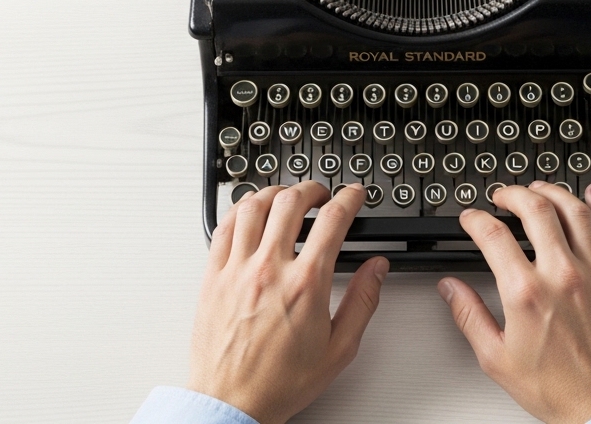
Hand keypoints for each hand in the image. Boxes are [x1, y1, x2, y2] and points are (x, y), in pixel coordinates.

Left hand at [189, 181, 387, 423]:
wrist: (232, 402)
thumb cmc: (279, 382)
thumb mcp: (339, 348)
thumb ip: (363, 302)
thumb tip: (377, 270)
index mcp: (306, 285)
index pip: (332, 220)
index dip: (348, 198)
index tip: (353, 195)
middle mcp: (270, 270)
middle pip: (291, 202)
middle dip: (312, 189)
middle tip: (322, 194)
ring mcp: (237, 270)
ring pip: (254, 206)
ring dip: (275, 192)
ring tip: (287, 196)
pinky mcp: (213, 276)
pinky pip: (224, 227)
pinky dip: (240, 209)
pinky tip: (250, 211)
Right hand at [438, 181, 590, 423]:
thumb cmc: (557, 389)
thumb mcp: (497, 358)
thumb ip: (469, 316)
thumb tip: (451, 289)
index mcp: (526, 294)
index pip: (494, 236)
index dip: (476, 219)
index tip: (471, 218)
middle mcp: (562, 276)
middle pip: (535, 210)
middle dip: (513, 194)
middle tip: (502, 196)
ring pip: (574, 211)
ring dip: (552, 191)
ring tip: (538, 189)